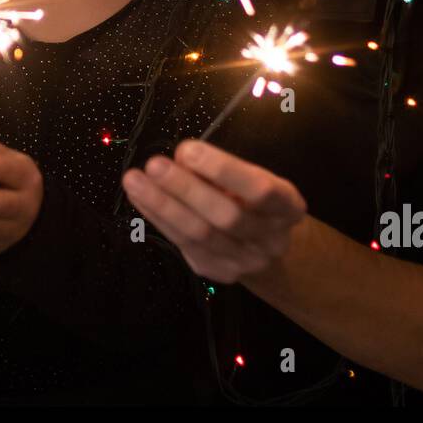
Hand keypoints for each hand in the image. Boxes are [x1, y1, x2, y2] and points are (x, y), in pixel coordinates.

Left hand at [122, 139, 306, 282]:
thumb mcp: (251, 179)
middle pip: (226, 217)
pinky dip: (158, 219)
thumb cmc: (255, 200)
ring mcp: (245, 261)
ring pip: (200, 235)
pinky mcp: (218, 272)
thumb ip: (222, 171)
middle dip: (186, 189)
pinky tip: (140, 199)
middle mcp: (271, 239)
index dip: (222, 170)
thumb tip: (182, 159)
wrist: (265, 246)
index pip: (259, 190)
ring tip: (135, 181)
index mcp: (288, 207)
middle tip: (154, 165)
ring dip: (163, 206)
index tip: (186, 150)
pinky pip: (184, 245)